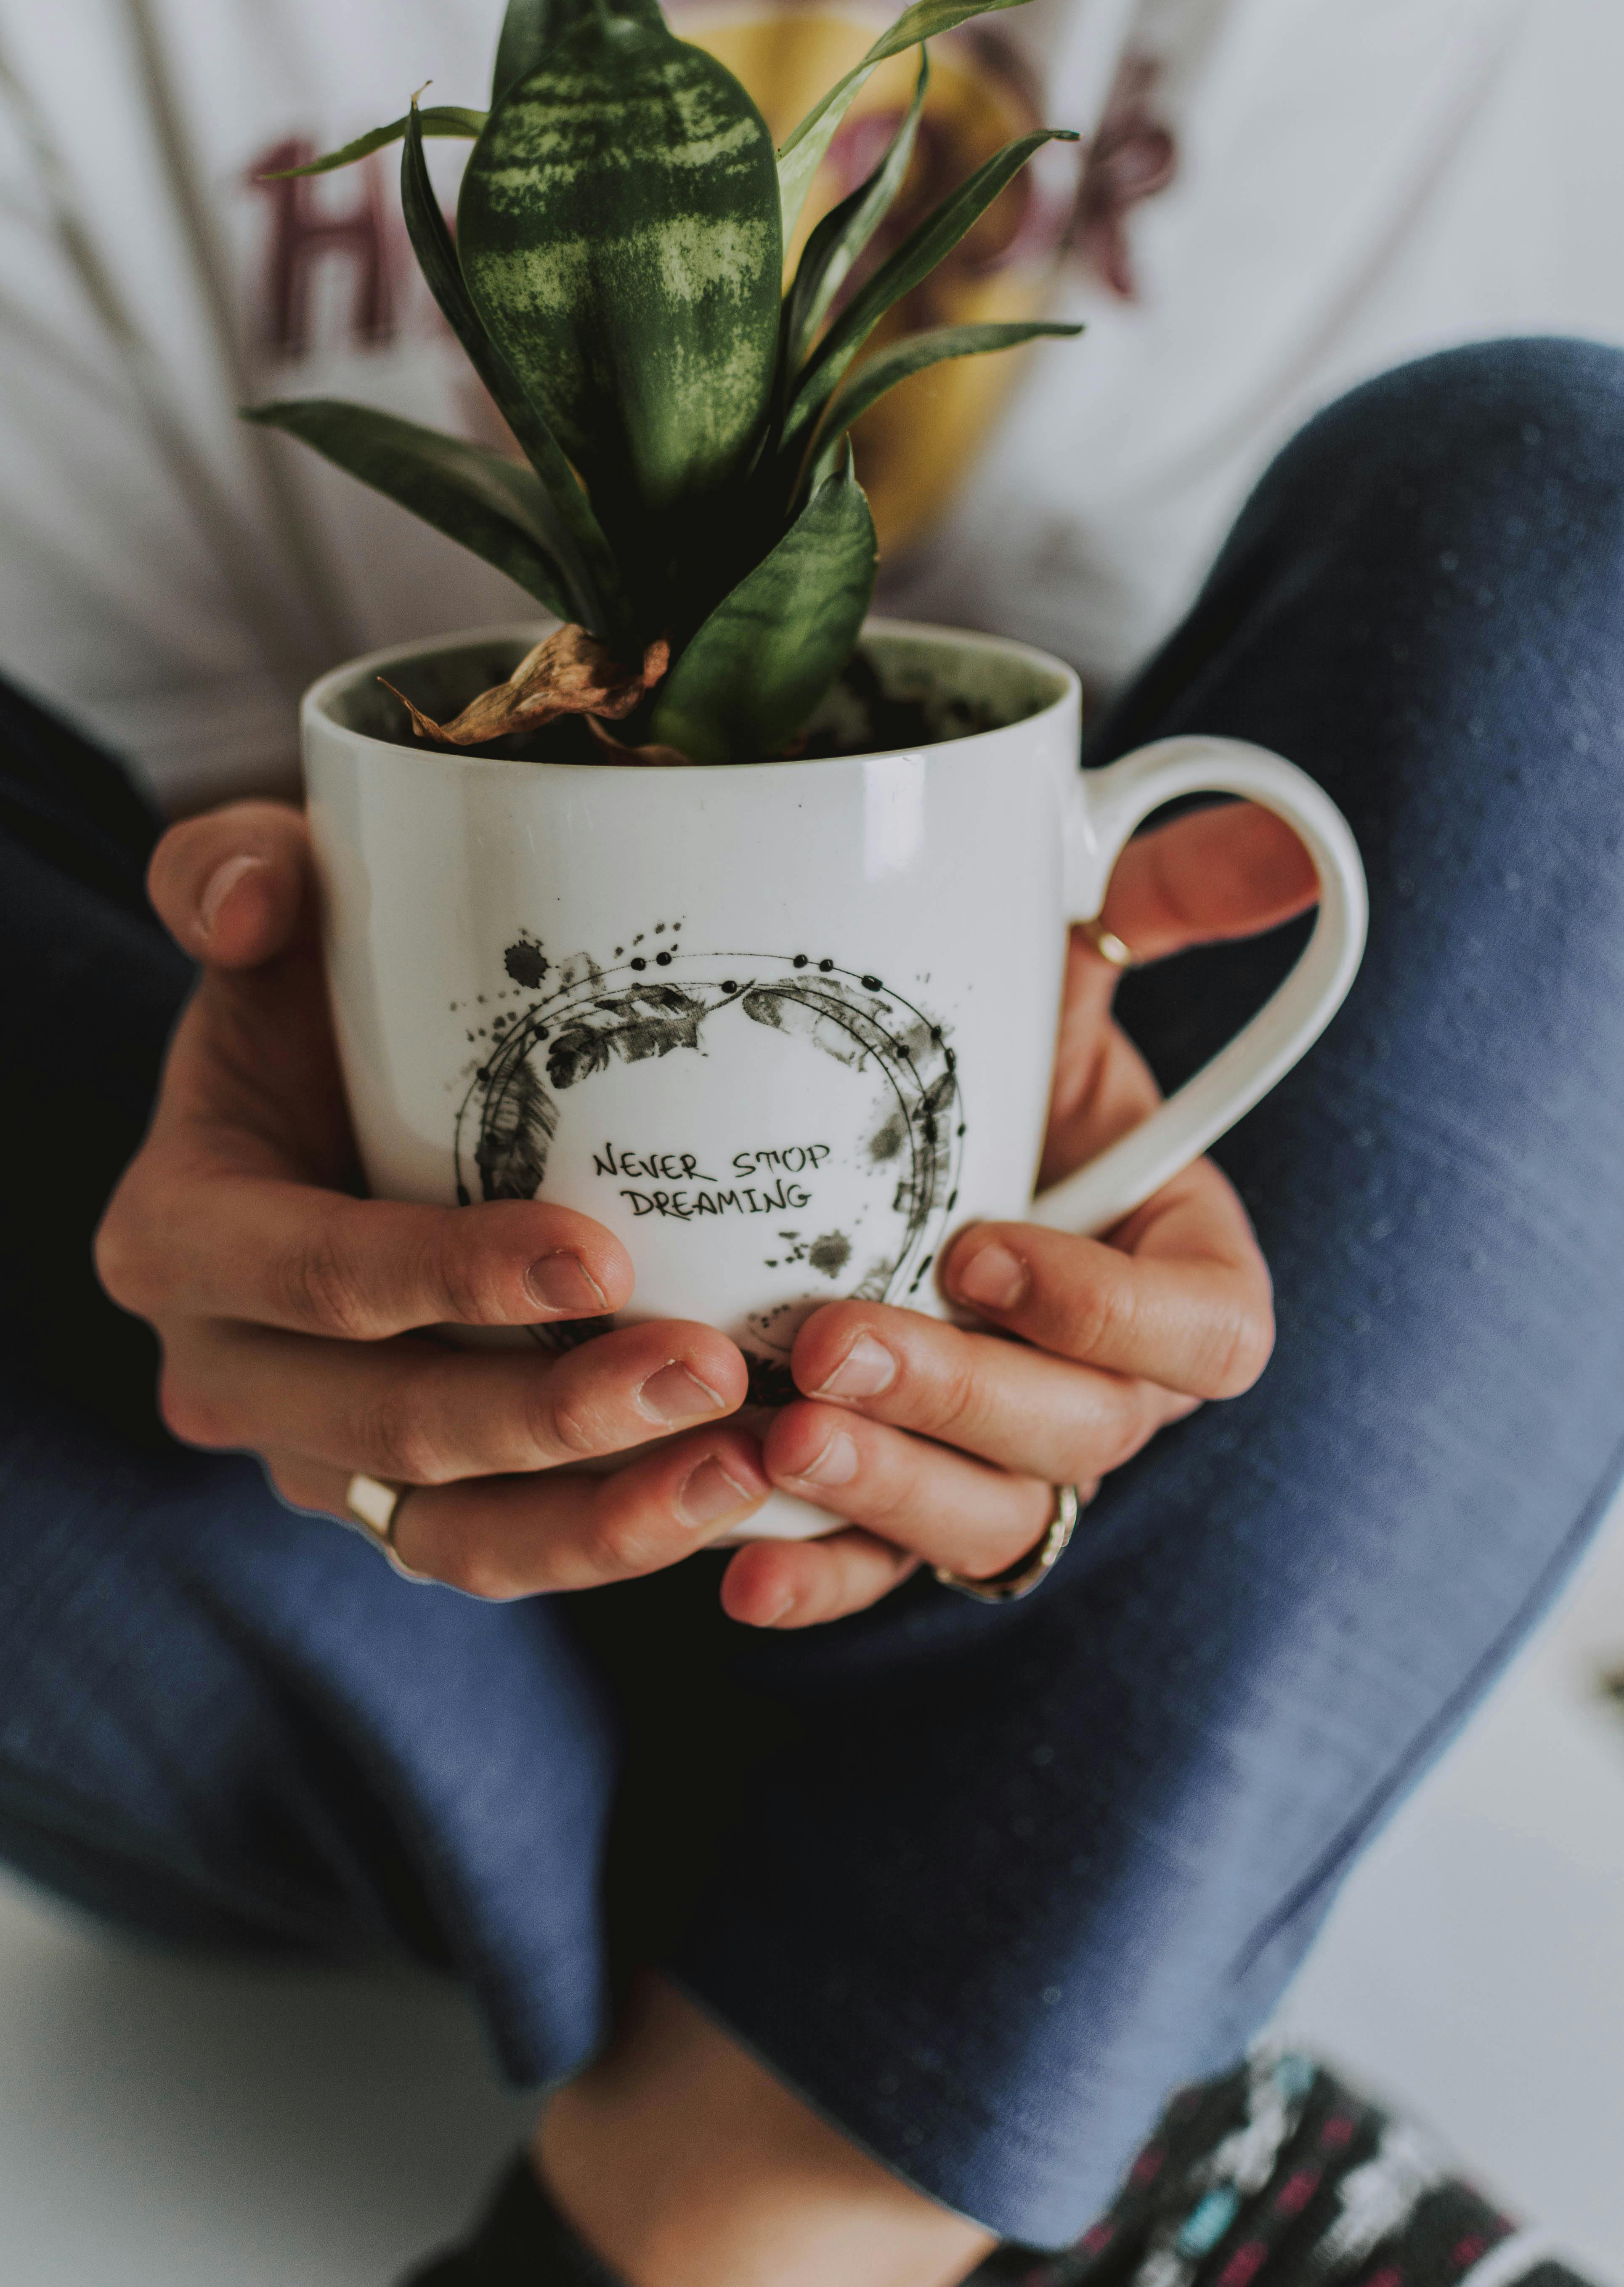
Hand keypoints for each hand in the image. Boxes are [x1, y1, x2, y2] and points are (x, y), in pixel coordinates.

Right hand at [96, 804, 772, 1593]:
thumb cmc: (316, 1001)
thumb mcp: (269, 919)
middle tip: (711, 1371)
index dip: (448, 1278)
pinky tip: (740, 1499)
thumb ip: (230, 873)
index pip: (315, 1276)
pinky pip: (504, 1554)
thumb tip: (252, 899)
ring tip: (744, 1466)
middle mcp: (230, 1374)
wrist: (345, 1107)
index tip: (601, 1254)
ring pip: (453, 1534)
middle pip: (393, 1427)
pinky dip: (615, 1541)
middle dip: (554, 1417)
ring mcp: (319, 1459)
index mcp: (178, 1239)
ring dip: (601, 1518)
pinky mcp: (408, 1507)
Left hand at [718, 802, 1319, 1629]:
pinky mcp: (901, 1503)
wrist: (859, 1117)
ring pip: (984, 1521)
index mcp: (1173, 1268)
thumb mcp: (1062, 958)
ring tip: (777, 1441)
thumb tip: (1290, 847)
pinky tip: (738, 1573)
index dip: (1108, 1312)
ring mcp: (1003, 1455)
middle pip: (1082, 1439)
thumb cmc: (985, 1040)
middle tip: (832, 1340)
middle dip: (965, 1400)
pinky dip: (819, 1576)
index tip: (978, 1245)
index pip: (1205, 1334)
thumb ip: (1165, 900)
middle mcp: (1104, 1381)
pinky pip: (876, 1570)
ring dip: (887, 1494)